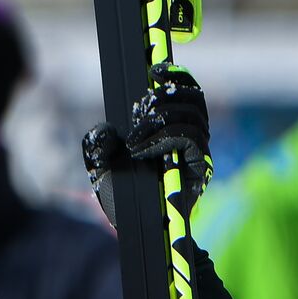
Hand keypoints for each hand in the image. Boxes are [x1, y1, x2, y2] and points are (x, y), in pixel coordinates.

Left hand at [82, 63, 212, 224]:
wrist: (137, 229)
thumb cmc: (123, 196)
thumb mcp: (102, 165)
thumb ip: (98, 144)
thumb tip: (105, 130)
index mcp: (172, 128)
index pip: (186, 92)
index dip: (176, 76)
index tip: (156, 69)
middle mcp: (191, 136)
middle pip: (193, 99)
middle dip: (164, 98)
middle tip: (139, 111)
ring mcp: (197, 152)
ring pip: (192, 117)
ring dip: (158, 122)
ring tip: (134, 140)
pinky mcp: (199, 168)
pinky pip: (190, 140)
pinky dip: (163, 139)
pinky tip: (141, 150)